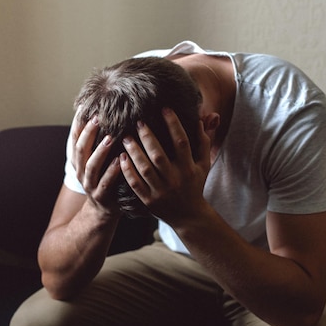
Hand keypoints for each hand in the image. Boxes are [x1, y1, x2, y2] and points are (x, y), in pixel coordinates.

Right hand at [68, 110, 121, 214]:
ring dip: (100, 151)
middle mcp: (81, 172)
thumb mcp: (97, 161)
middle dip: (88, 133)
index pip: (74, 139)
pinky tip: (120, 161)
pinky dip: (112, 171)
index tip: (84, 107)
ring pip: (91, 166)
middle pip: (80, 150)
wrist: (104, 210)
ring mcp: (90, 185)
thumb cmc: (105, 179)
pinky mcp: (101, 196)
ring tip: (110, 138)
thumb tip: (104, 115)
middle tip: (98, 118)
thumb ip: (97, 143)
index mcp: (78, 161)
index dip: (77, 123)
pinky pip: (106, 183)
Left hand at [119, 108, 211, 224]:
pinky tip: (121, 157)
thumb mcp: (203, 165)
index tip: (165, 109)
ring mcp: (161, 191)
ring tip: (126, 137)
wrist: (189, 216)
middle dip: (148, 137)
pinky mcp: (149, 201)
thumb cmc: (195, 185)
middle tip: (138, 121)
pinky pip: (136, 184)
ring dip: (134, 152)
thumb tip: (198, 120)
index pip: (181, 142)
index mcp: (189, 168)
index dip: (173, 124)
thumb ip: (203, 143)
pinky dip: (128, 171)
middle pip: (159, 155)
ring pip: (145, 169)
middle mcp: (175, 179)